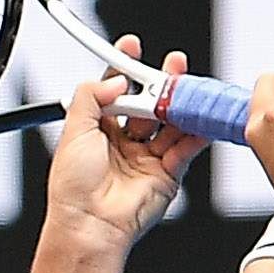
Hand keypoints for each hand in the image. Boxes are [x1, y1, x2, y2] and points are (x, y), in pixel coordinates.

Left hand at [45, 39, 207, 247]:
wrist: (89, 225)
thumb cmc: (73, 188)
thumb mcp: (73, 130)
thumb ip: (91, 95)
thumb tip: (113, 77)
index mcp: (99, 130)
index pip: (118, 90)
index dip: (126, 68)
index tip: (132, 47)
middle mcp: (124, 143)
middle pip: (150, 103)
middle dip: (162, 83)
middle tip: (171, 66)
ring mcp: (147, 158)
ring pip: (170, 122)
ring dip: (180, 104)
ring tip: (186, 89)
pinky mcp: (167, 174)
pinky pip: (187, 147)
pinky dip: (196, 132)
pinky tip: (200, 116)